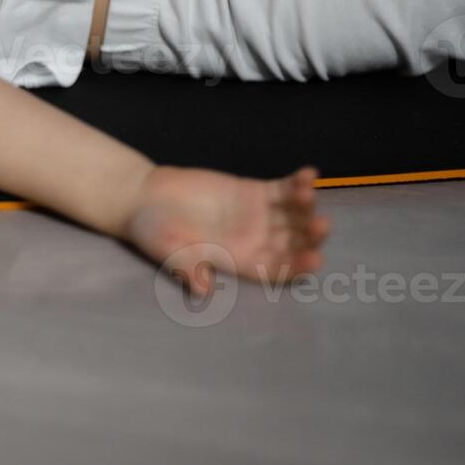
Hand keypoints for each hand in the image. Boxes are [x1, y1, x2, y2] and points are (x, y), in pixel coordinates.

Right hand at [122, 165, 330, 295]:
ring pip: (293, 215)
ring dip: (306, 207)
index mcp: (240, 262)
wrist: (144, 198)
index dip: (297, 266)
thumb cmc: (154, 230)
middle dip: (310, 236)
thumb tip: (203, 291)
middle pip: (293, 243)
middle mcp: (256, 242)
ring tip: (307, 195)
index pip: (277, 269)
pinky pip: (283, 190)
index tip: (314, 259)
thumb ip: (187, 267)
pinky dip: (298, 183)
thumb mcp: (167, 250)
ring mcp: (259, 216)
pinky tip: (310, 174)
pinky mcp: (255, 192)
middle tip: (320, 225)